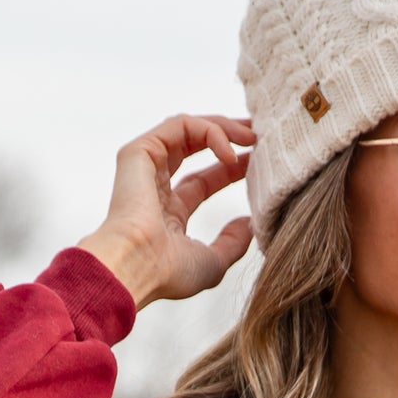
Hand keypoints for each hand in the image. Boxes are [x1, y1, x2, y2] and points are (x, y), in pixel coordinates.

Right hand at [77, 113, 255, 309]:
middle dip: (229, 136)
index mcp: (168, 212)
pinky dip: (209, 131)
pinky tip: (230, 153)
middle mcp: (155, 185)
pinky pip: (180, 125)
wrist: (137, 266)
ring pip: (187, 129)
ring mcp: (145, 166)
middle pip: (195, 147)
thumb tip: (248, 225)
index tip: (259, 163)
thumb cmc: (167, 272)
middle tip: (260, 135)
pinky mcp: (140, 151)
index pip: (204, 180)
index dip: (232, 169)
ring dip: (223, 127)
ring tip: (252, 137)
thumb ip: (232, 244)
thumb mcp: (212, 262)